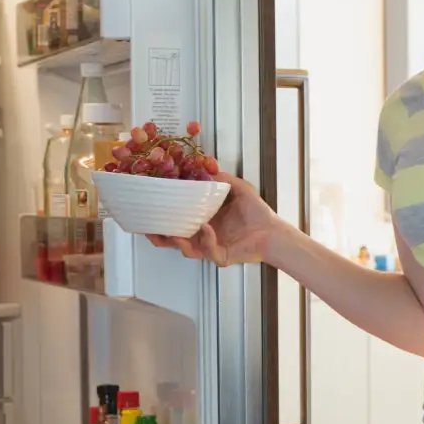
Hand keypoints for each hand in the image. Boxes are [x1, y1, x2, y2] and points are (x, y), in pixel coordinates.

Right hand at [146, 171, 282, 265]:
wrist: (274, 230)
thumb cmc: (258, 214)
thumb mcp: (239, 188)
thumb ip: (222, 178)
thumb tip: (207, 167)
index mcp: (204, 220)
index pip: (178, 222)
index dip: (163, 219)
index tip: (150, 210)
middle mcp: (204, 236)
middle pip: (175, 240)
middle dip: (160, 237)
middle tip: (149, 230)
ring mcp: (212, 247)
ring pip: (187, 251)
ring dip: (178, 242)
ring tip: (172, 234)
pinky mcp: (222, 256)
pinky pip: (209, 251)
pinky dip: (206, 240)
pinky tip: (205, 228)